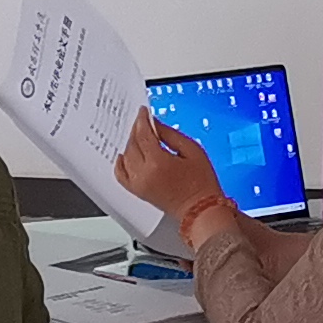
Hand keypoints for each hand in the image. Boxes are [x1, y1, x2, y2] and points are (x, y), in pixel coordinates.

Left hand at [115, 108, 230, 235]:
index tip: (143, 112)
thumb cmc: (202, 184)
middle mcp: (144, 173)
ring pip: (126, 156)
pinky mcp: (138, 192)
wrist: (201, 209)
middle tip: (142, 121)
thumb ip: (171, 134)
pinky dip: (120, 164)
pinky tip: (123, 156)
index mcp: (158, 162)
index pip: (143, 134)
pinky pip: (121, 175)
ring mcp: (139, 184)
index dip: (142, 120)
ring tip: (138, 136)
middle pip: (132, 144)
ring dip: (130, 144)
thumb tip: (155, 123)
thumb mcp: (192, 150)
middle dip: (136, 129)